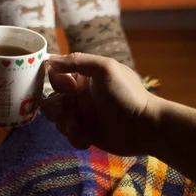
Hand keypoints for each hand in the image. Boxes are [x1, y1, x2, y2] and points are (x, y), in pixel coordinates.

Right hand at [42, 53, 156, 155]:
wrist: (145, 126)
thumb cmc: (126, 93)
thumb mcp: (104, 68)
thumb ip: (77, 60)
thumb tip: (49, 59)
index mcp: (84, 77)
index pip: (56, 75)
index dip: (56, 81)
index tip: (68, 88)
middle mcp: (80, 95)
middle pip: (52, 98)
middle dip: (54, 106)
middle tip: (65, 111)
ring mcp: (83, 114)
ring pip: (58, 118)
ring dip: (64, 122)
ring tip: (77, 126)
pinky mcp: (86, 133)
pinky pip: (69, 135)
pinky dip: (75, 136)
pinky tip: (86, 137)